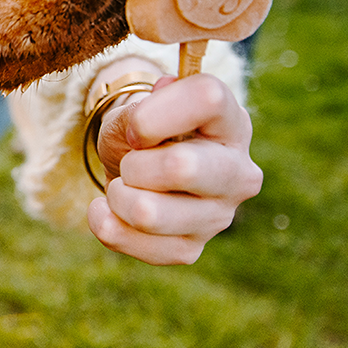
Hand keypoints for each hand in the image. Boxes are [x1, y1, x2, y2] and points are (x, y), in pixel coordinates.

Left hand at [87, 72, 262, 264]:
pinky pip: (136, 244)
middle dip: (133, 164)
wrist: (138, 168)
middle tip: (129, 162)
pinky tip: (110, 211)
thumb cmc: (145, 132)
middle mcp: (239, 172)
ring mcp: (219, 216)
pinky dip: (108, 225)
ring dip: (117, 196)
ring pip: (148, 214)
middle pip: (181, 166)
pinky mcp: (192, 248)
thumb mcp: (138, 110)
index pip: (208, 98)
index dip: (155, 112)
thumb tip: (138, 127)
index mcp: (232, 122)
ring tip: (122, 186)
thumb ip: (138, 112)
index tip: (135, 129)